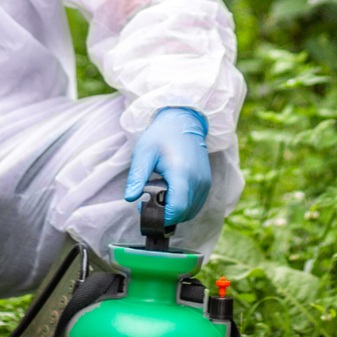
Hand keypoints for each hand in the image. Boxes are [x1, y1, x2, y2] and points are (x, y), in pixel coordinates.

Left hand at [124, 106, 210, 226]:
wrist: (184, 120)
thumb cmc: (162, 135)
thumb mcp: (144, 152)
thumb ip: (137, 176)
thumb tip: (130, 198)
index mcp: (182, 173)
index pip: (177, 209)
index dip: (162, 216)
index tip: (146, 208)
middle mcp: (198, 181)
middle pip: (183, 213)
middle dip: (165, 214)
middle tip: (148, 200)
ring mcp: (205, 183)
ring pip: (190, 211)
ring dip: (174, 211)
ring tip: (159, 194)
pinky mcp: (207, 183)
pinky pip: (196, 204)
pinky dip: (183, 206)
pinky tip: (170, 193)